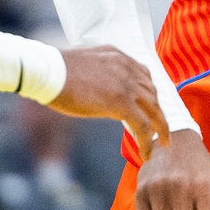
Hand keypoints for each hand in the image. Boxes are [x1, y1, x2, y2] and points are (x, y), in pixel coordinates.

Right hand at [50, 47, 170, 158]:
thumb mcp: (85, 65)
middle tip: (162, 128)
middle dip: (159, 112)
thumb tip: (101, 90)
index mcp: (118, 56)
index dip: (149, 93)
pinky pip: (142, 125)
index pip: (144, 75)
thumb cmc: (55, 70)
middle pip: (152, 93)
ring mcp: (126, 84)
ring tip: (161, 143)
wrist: (47, 71)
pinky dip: (147, 141)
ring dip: (160, 128)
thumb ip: (100, 74)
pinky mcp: (121, 102)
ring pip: (153, 109)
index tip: (151, 106)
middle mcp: (127, 67)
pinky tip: (147, 153)